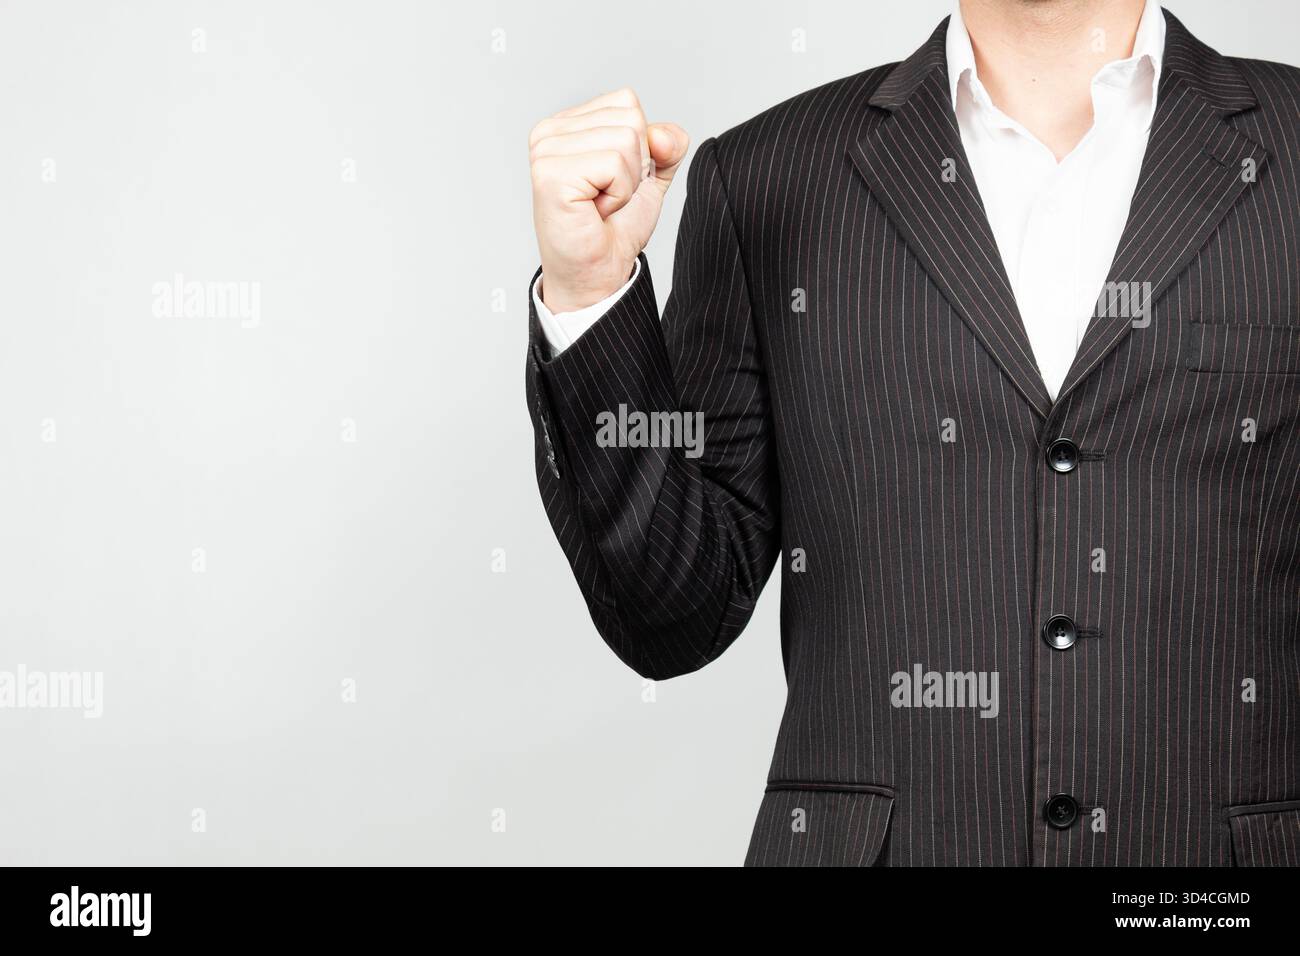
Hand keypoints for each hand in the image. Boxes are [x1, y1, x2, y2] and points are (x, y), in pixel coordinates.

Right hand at [529, 88, 688, 313]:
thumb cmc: (614, 227)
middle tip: (607, 197)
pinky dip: (618, 194)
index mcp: (566, 124)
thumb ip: (665, 145)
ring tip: (601, 205)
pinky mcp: (551, 173)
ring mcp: (546, 151)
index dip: (639, 147)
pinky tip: (595, 211)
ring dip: (627, 183)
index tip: (613, 180)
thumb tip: (665, 137)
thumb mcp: (649, 176)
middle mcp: (549, 131)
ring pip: (626, 139)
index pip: (627, 102)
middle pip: (630, 118)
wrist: (599, 271)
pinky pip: (615, 164)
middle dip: (635, 165)